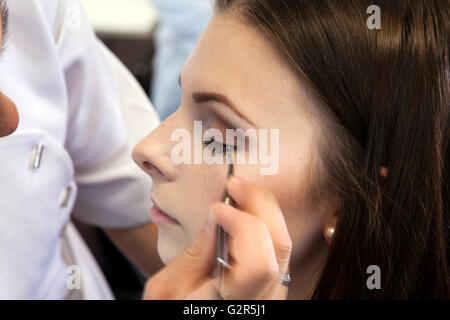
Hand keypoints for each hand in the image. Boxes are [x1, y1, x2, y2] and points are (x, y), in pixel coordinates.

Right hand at [143, 176, 292, 299]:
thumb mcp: (166, 289)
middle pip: (279, 246)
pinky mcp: (272, 288)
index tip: (217, 208)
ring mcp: (272, 295)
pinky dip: (263, 226)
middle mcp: (261, 302)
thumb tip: (216, 216)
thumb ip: (194, 255)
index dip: (242, 226)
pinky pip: (276, 251)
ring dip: (263, 212)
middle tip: (236, 185)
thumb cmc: (174, 312)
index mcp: (231, 305)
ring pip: (283, 246)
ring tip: (239, 194)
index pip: (259, 263)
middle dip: (260, 205)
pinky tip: (244, 215)